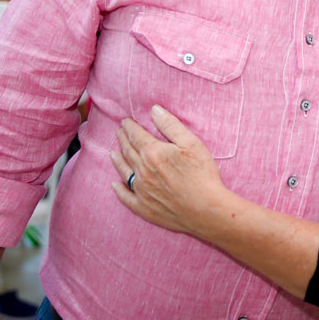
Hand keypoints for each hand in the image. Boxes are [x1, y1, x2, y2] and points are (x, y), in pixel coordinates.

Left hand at [110, 105, 226, 238]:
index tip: (125, 121)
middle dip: (123, 139)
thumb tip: (154, 110)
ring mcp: (141, 191)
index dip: (130, 127)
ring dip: (117, 160)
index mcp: (153, 153)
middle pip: (128, 151)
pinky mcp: (144, 208)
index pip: (136, 136)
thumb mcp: (191, 143)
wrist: (206, 209)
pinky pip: (126, 198)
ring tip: (112, 153)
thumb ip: (170, 125)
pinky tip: (114, 185)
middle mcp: (142, 171)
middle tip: (119, 132)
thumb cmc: (202, 174)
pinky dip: (118, 190)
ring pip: (124, 171)